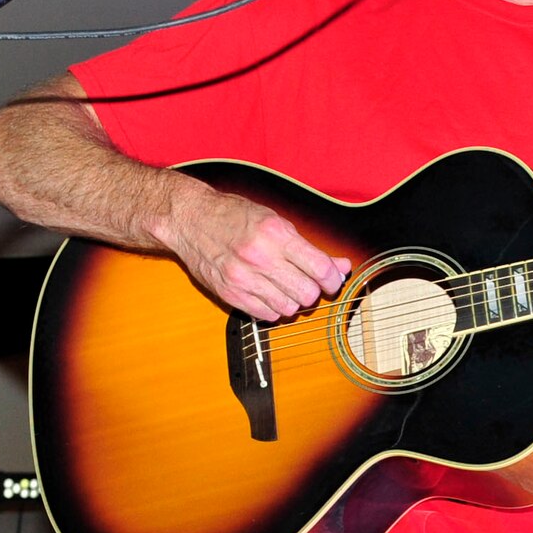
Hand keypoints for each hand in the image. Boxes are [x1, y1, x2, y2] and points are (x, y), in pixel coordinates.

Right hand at [161, 180, 349, 319]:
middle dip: (313, 291)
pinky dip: (274, 309)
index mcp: (275, 234)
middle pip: (308, 294)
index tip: (332, 280)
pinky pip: (267, 316)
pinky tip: (268, 293)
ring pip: (289, 308)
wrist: (190, 220)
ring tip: (284, 286)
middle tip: (306, 282)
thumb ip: (310, 248)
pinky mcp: (231, 295)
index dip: (333, 279)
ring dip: (293, 301)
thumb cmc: (234, 216)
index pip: (320, 269)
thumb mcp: (276, 222)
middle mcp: (260, 257)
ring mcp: (244, 279)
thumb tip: (342, 266)